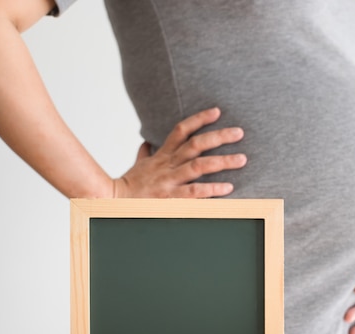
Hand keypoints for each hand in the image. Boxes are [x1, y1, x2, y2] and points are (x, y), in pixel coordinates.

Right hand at [113, 107, 246, 197]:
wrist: (112, 201)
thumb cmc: (130, 185)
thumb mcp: (138, 165)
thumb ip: (145, 154)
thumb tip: (146, 143)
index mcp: (163, 155)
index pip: (182, 130)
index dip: (200, 119)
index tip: (218, 111)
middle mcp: (168, 164)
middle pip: (197, 144)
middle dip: (220, 136)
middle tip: (240, 132)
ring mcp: (170, 180)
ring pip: (200, 165)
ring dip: (223, 161)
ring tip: (242, 159)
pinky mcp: (171, 197)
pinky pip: (195, 191)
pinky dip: (212, 189)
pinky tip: (228, 188)